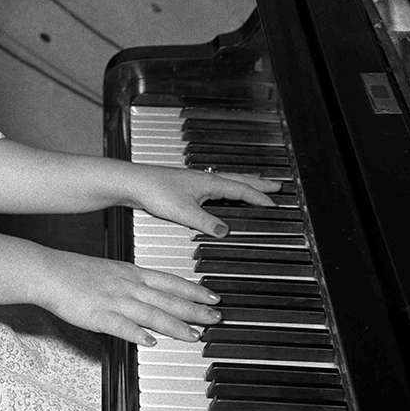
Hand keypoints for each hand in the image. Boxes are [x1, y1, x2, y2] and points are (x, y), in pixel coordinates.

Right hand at [33, 248, 220, 345]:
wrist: (48, 271)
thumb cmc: (75, 271)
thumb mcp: (110, 270)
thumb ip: (131, 282)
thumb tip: (149, 292)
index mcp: (130, 273)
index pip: (169, 281)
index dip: (193, 289)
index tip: (213, 296)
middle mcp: (127, 285)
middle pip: (167, 298)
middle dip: (195, 309)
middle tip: (216, 318)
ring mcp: (113, 300)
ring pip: (150, 313)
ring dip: (175, 326)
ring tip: (194, 336)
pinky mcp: (97, 315)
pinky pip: (120, 326)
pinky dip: (136, 333)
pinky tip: (150, 342)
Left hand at [131, 164, 279, 236]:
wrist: (133, 183)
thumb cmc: (155, 191)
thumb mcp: (184, 212)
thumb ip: (206, 223)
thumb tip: (226, 231)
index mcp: (209, 183)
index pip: (242, 189)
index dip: (259, 198)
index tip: (275, 203)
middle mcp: (205, 179)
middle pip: (239, 179)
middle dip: (259, 184)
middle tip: (276, 186)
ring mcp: (196, 181)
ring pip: (228, 180)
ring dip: (244, 183)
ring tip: (256, 186)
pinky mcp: (186, 186)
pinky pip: (216, 185)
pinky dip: (228, 188)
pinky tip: (222, 194)